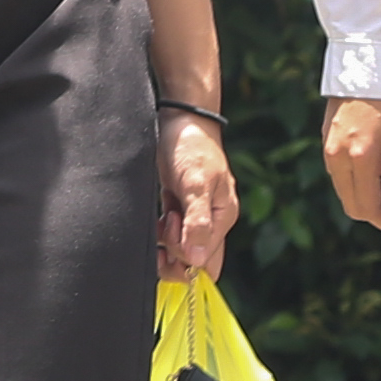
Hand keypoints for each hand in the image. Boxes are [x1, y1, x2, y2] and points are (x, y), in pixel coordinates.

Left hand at [159, 110, 239, 280]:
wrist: (180, 118)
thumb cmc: (190, 146)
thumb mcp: (195, 183)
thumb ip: (197, 221)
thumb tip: (197, 261)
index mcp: (223, 217)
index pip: (208, 262)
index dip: (185, 258)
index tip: (170, 233)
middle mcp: (211, 221)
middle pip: (193, 262)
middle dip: (173, 253)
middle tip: (165, 222)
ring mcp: (194, 216)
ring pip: (180, 251)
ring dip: (164, 243)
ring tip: (162, 215)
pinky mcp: (179, 209)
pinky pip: (170, 236)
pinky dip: (160, 234)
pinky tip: (157, 216)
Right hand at [323, 95, 380, 234]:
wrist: (365, 59)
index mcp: (361, 155)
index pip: (369, 207)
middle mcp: (338, 156)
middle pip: (353, 206)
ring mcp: (328, 148)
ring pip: (345, 192)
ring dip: (371, 201)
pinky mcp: (326, 140)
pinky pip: (340, 176)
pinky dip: (360, 186)